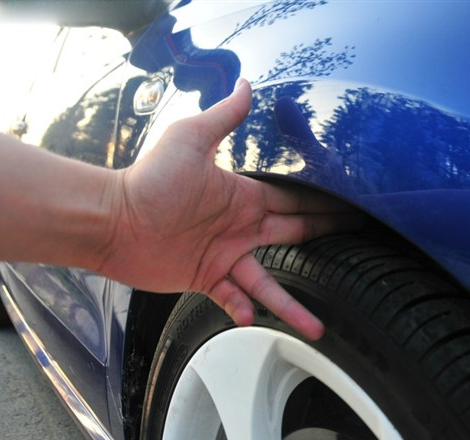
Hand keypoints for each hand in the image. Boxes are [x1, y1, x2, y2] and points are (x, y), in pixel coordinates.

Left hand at [100, 79, 355, 339]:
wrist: (112, 220)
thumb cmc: (148, 180)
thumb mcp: (189, 141)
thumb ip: (223, 117)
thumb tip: (246, 83)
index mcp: (244, 197)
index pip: (294, 201)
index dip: (323, 206)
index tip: (351, 210)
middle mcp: (240, 228)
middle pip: (293, 236)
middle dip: (324, 240)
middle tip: (357, 249)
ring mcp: (224, 255)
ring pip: (268, 282)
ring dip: (291, 304)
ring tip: (317, 326)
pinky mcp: (204, 277)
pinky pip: (231, 298)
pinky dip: (243, 309)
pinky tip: (255, 319)